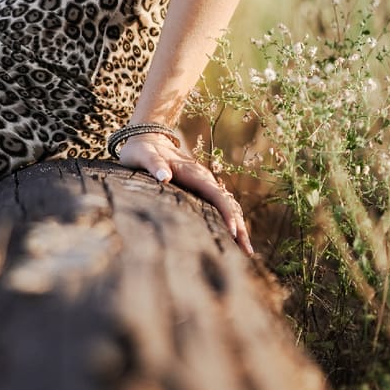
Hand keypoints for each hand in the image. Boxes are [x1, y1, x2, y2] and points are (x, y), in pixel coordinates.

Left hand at [116, 133, 253, 256]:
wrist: (147, 138)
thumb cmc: (142, 150)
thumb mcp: (142, 155)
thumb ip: (154, 164)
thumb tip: (165, 176)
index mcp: (193, 173)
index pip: (216, 195)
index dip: (226, 214)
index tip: (232, 233)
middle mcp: (204, 178)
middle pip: (228, 203)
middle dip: (239, 226)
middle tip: (247, 252)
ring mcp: (204, 183)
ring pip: (227, 205)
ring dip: (237, 226)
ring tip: (245, 251)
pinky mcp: (200, 189)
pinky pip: (220, 205)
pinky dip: (229, 220)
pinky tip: (232, 237)